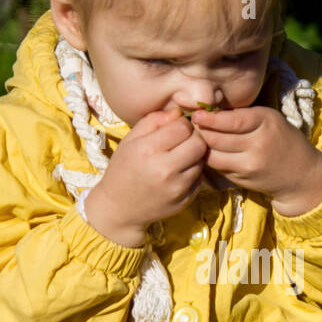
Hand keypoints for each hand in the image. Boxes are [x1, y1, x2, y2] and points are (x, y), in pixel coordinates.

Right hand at [86, 108, 207, 245]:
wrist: (119, 208)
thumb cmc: (123, 169)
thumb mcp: (131, 140)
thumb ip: (154, 121)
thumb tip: (178, 112)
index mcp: (148, 150)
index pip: (183, 127)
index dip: (181, 124)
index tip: (174, 129)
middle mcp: (164, 169)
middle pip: (199, 143)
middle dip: (193, 138)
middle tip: (182, 141)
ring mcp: (177, 187)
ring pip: (202, 160)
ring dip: (193, 155)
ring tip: (178, 157)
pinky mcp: (185, 200)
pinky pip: (200, 178)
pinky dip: (192, 172)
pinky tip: (178, 173)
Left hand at [191, 106, 321, 215]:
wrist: (300, 174)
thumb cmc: (281, 139)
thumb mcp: (268, 119)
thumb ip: (243, 115)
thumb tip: (208, 109)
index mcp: (265, 122)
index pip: (231, 121)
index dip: (210, 118)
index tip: (196, 114)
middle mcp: (258, 144)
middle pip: (217, 138)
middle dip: (201, 131)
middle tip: (191, 125)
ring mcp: (250, 165)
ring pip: (213, 155)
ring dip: (201, 146)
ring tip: (196, 138)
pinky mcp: (242, 179)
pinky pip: (217, 167)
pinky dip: (209, 159)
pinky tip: (206, 151)